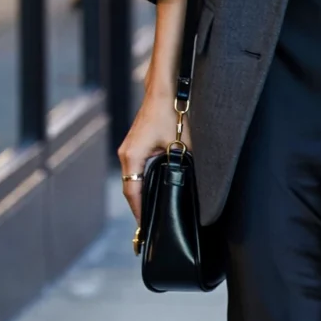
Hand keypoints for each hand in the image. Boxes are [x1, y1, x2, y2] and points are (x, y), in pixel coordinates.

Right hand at [117, 93, 191, 225]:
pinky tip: (153, 192)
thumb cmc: (170, 114)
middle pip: (130, 189)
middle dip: (140, 208)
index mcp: (132, 156)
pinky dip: (142, 184)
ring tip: (151, 215)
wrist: (162, 91)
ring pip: (132, 180)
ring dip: (141, 196)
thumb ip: (185, 165)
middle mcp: (126, 154)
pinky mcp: (134, 146)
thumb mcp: (182, 143)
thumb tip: (194, 185)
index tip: (145, 229)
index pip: (132, 192)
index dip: (139, 212)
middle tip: (150, 229)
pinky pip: (136, 172)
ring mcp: (128, 150)